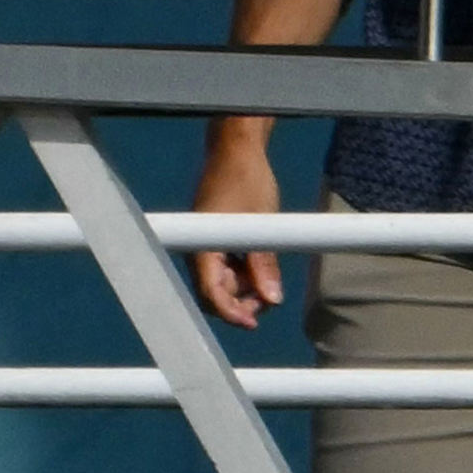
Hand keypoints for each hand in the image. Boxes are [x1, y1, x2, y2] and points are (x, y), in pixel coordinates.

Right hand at [192, 122, 285, 328]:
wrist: (238, 149)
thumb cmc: (247, 179)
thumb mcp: (262, 223)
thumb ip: (264, 263)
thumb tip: (271, 299)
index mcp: (203, 245)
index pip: (212, 292)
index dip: (231, 312)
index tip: (253, 323)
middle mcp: (201, 250)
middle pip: (217, 293)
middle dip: (242, 302)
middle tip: (271, 299)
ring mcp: (209, 246)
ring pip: (225, 283)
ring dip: (247, 288)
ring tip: (271, 279)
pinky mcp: (218, 241)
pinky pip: (229, 268)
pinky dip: (247, 272)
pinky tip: (263, 266)